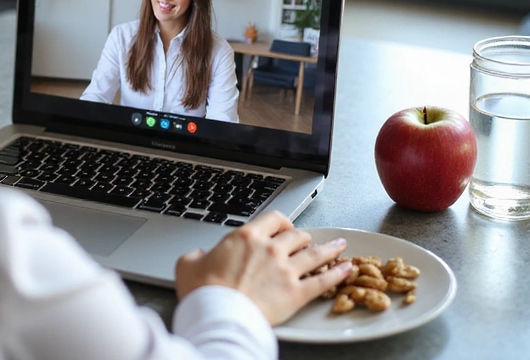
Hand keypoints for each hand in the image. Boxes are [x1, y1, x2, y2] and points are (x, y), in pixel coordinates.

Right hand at [175, 211, 351, 325]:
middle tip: (305, 241)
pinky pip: (323, 280)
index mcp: (246, 236)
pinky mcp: (296, 293)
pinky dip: (338, 274)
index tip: (283, 227)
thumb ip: (197, 256)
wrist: (218, 316)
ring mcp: (286, 270)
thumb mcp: (188, 265)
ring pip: (315, 253)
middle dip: (303, 237)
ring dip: (329, 249)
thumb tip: (199, 256)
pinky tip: (346, 269)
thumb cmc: (203, 292)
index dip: (282, 221)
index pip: (274, 218)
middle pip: (297, 234)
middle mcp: (270, 249)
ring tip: (340, 246)